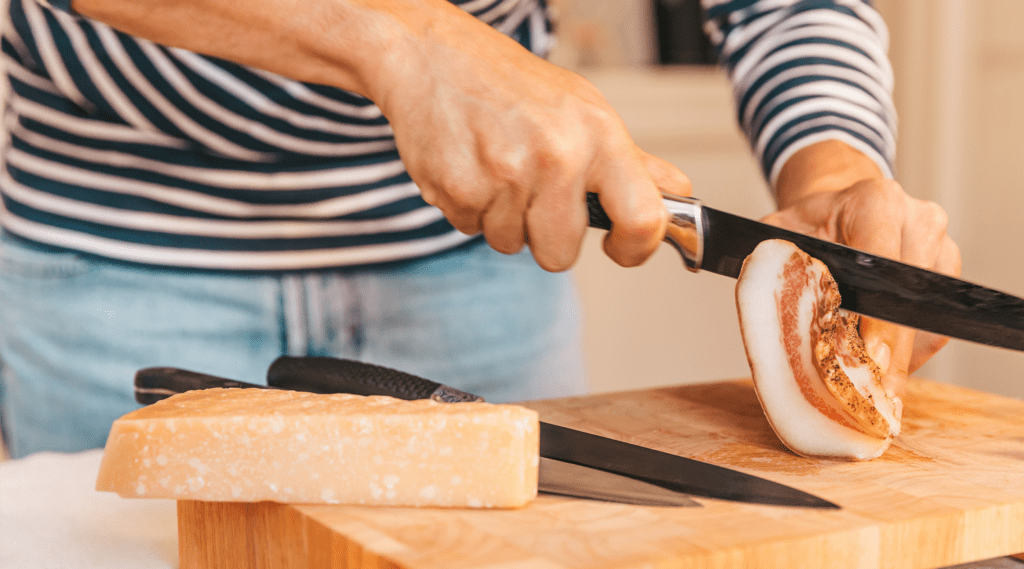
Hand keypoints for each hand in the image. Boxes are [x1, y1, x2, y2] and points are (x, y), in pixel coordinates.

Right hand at [365, 3, 691, 270]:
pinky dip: (470, 208)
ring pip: (512, 244)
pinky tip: (469, 166)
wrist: (430, 55)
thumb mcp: (583, 108)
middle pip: (561, 255)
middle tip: (533, 191)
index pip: (643, 218)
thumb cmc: (510, 84)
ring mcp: (505, 175)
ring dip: (503, 218)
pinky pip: (473, 230)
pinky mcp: (457, 189)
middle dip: (546, 235)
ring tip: (495, 167)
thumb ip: (631, 162)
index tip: (620, 247)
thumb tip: (677, 198)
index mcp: (597, 134)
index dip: (636, 249)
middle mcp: (556, 155)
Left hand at [764, 141, 960, 395]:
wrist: (835, 211)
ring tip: (873, 392)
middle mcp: (917, 220)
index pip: (882, 266)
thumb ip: (771, 264)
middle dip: (891, 355)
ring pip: (927, 319)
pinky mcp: (948, 276)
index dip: (878, 317)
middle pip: (909, 301)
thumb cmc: (806, 226)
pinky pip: (934, 325)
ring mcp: (940, 247)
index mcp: (875, 202)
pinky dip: (907, 353)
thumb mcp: (777, 235)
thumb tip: (771, 311)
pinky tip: (880, 371)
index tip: (873, 359)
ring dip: (900, 360)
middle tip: (874, 397)